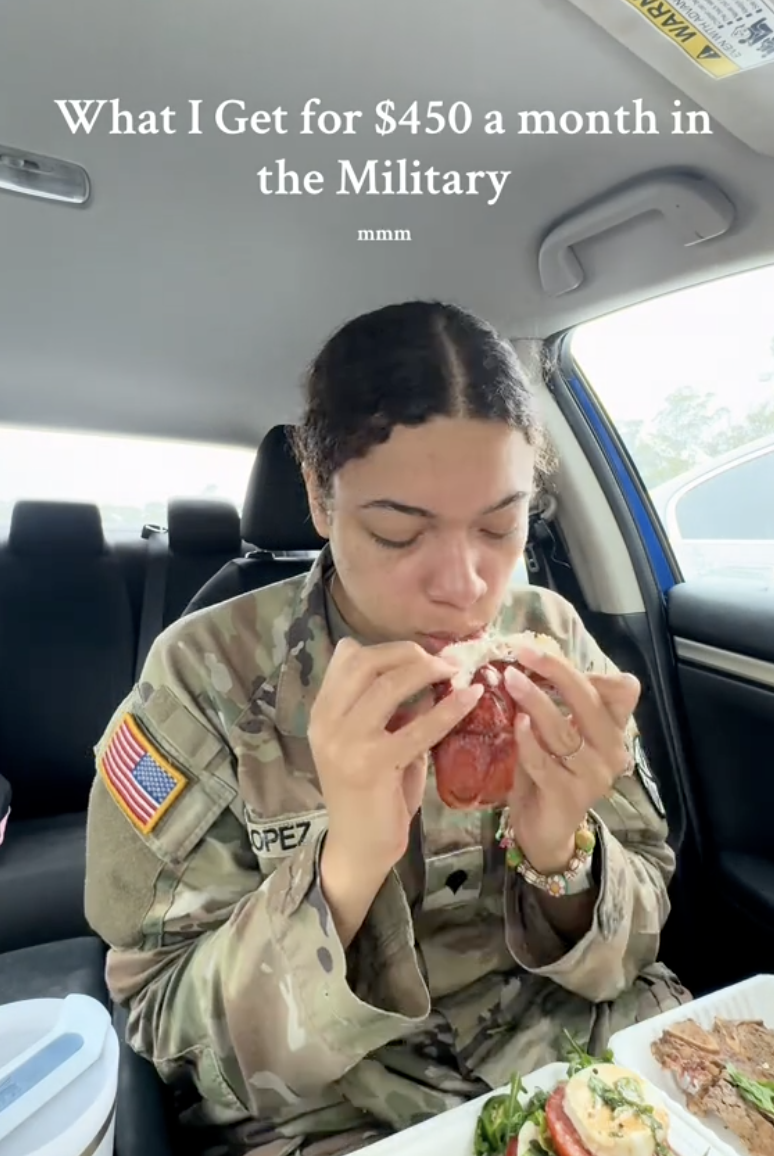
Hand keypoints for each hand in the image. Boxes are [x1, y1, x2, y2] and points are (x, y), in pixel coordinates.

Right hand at [309, 638, 483, 876]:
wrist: (359, 846)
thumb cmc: (372, 792)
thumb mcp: (372, 740)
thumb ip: (387, 708)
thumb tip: (425, 669)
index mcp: (322, 712)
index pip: (348, 657)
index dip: (391, 648)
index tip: (425, 650)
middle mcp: (326, 722)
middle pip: (366, 662)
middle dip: (410, 653)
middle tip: (444, 659)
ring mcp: (345, 742)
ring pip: (389, 684)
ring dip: (428, 671)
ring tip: (457, 673)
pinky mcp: (372, 764)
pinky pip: (419, 726)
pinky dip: (449, 708)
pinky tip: (471, 698)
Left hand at [503, 647, 639, 875]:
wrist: (544, 828)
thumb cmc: (550, 770)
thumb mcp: (559, 732)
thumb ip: (558, 702)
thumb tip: (533, 657)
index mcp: (612, 729)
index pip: (624, 692)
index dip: (597, 670)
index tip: (560, 656)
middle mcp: (611, 751)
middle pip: (589, 702)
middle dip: (556, 671)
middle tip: (523, 652)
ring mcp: (592, 776)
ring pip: (564, 731)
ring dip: (535, 701)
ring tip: (509, 679)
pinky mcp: (568, 796)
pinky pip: (544, 761)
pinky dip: (527, 740)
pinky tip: (516, 723)